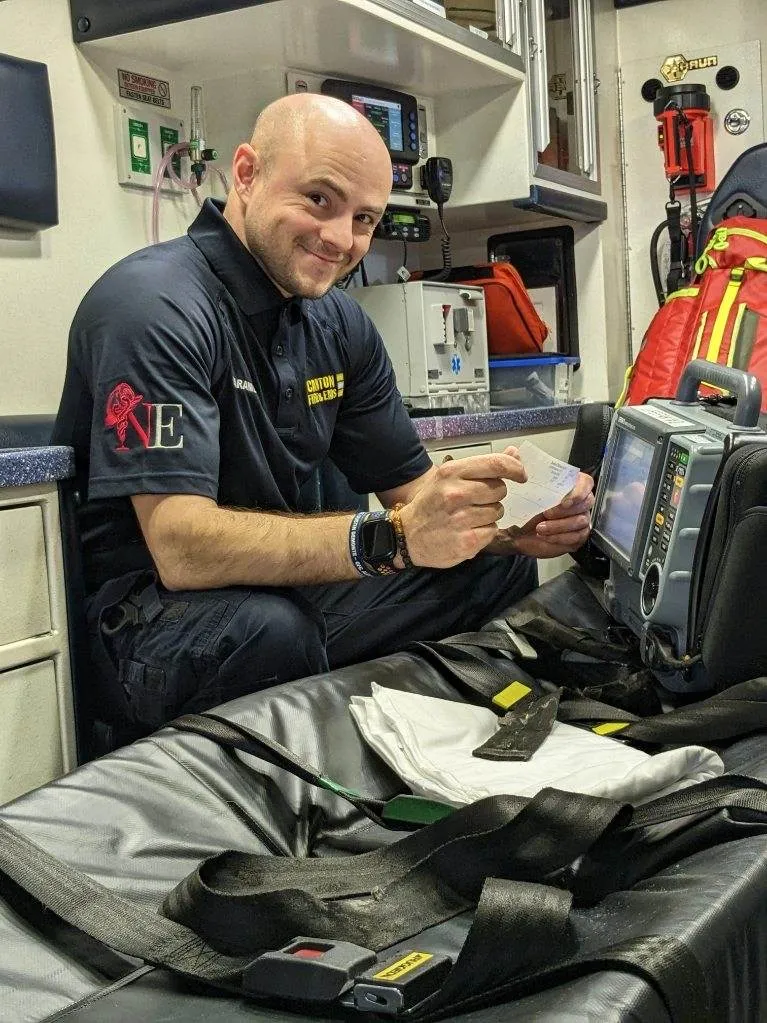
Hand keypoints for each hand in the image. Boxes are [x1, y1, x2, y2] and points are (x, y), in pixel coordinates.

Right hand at [398, 451, 526, 567]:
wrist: (407, 536)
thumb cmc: (431, 504)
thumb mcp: (450, 478)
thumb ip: (483, 466)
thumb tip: (514, 453)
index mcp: (452, 473)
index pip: (496, 464)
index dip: (515, 468)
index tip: (521, 475)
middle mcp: (456, 494)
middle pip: (500, 490)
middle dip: (494, 495)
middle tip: (475, 501)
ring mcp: (461, 519)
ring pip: (498, 511)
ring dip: (488, 515)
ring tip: (468, 517)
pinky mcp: (467, 542)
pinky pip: (492, 531)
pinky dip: (484, 532)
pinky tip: (467, 531)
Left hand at [495, 470, 594, 558]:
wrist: (513, 532)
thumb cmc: (520, 508)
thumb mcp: (515, 486)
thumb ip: (514, 466)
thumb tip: (514, 451)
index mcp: (567, 485)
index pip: (586, 482)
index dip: (580, 490)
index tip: (564, 500)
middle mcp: (577, 502)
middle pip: (587, 502)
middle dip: (566, 511)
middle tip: (547, 513)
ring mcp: (578, 519)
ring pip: (581, 521)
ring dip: (560, 526)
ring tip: (540, 528)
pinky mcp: (575, 537)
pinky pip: (577, 538)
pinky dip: (561, 538)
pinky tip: (546, 537)